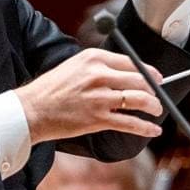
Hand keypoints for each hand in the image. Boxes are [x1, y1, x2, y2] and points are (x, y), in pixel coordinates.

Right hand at [14, 49, 163, 143]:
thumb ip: (100, 66)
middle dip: (154, 89)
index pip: (132, 62)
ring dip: (154, 106)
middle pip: (140, 79)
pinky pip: (130, 123)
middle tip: (158, 95)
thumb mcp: (75, 65)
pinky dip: (146, 128)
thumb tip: (130, 71)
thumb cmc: (52, 88)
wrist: (31, 110)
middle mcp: (99, 75)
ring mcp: (100, 98)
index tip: (157, 77)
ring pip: (139, 99)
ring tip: (157, 110)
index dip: (149, 71)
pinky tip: (153, 131)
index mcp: (94, 58)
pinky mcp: (98, 119)